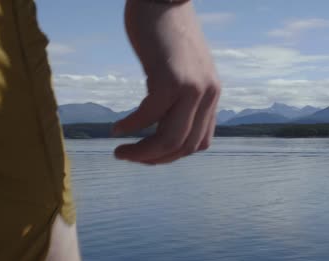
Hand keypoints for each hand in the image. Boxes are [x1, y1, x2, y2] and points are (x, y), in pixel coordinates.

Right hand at [113, 0, 220, 164]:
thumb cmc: (168, 32)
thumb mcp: (185, 70)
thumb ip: (182, 97)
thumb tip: (162, 124)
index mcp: (212, 95)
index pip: (198, 143)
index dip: (172, 156)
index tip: (148, 155)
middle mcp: (208, 95)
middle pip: (184, 146)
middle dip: (154, 159)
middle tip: (128, 157)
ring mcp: (192, 87)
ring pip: (170, 140)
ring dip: (143, 153)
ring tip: (121, 152)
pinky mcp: (170, 78)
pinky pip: (149, 116)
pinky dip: (131, 127)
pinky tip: (117, 128)